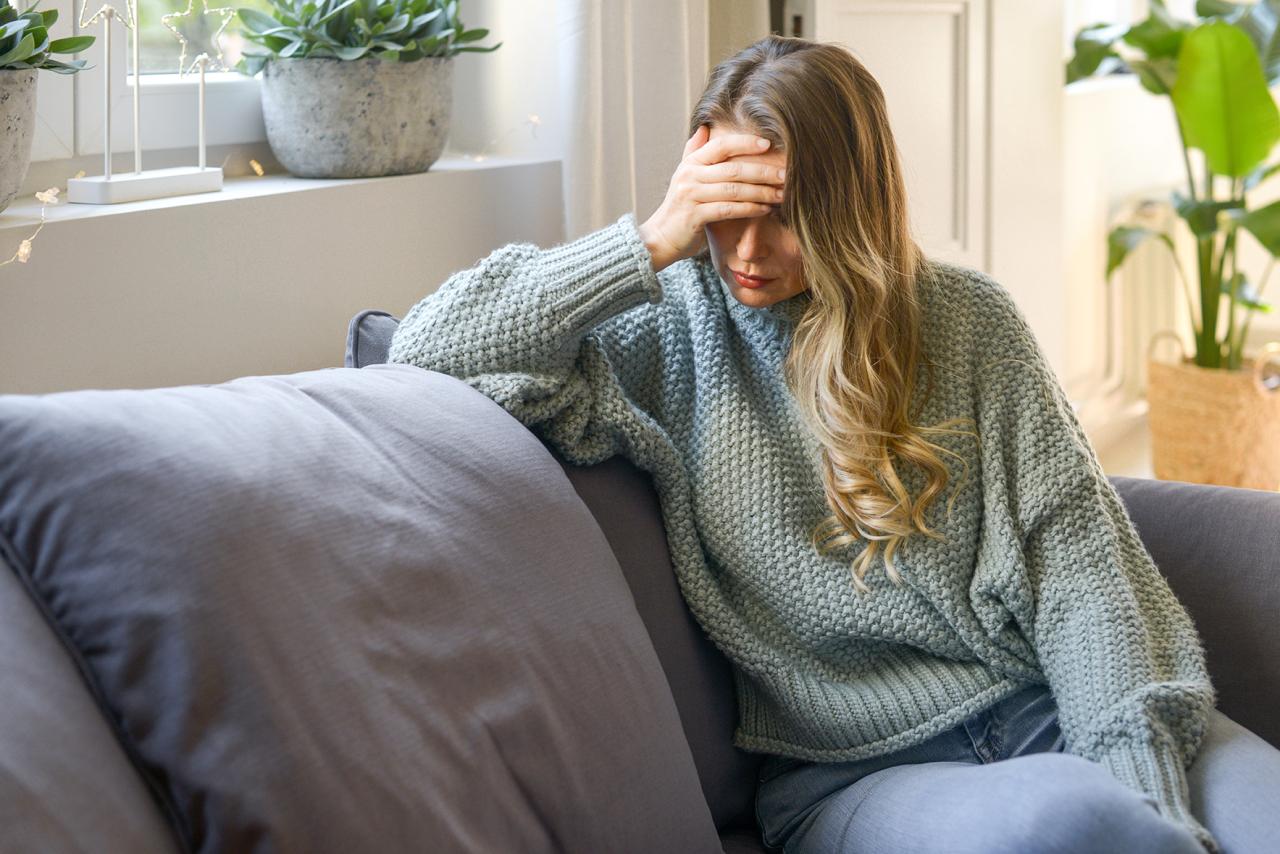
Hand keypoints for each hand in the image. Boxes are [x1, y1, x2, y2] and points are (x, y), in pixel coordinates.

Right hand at [638, 125, 786, 272]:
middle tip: (785, 174)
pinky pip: (729, 209)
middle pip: (733, 168)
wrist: (661, 238)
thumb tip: (704, 128)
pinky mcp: (696, 216)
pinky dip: (750, 208)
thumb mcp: (684, 176)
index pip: (721, 145)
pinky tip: (765, 209)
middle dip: (762, 171)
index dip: (745, 143)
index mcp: (691, 163)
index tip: (768, 144)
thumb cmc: (679, 208)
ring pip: (734, 190)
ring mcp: (691, 196)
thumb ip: (694, 152)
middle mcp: (690, 176)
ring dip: (762, 192)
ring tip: (781, 194)